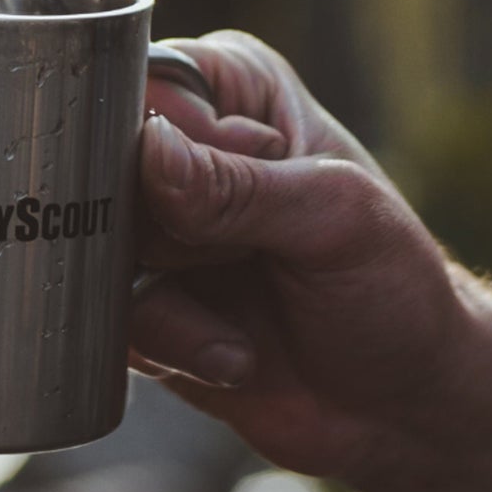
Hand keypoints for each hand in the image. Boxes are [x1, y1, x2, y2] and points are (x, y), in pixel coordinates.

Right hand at [134, 32, 491, 491]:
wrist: (403, 408)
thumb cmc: (392, 289)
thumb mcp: (334, 221)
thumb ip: (240, 187)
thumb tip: (149, 149)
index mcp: (231, 90)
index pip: (139, 83)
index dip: (144, 142)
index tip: (193, 203)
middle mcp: (182, 149)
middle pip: (93, 167)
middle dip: (153, 237)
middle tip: (230, 268)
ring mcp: (155, 230)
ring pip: (88, 247)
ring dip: (167, 305)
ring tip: (245, 335)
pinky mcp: (140, 303)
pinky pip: (105, 316)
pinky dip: (171, 345)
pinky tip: (237, 358)